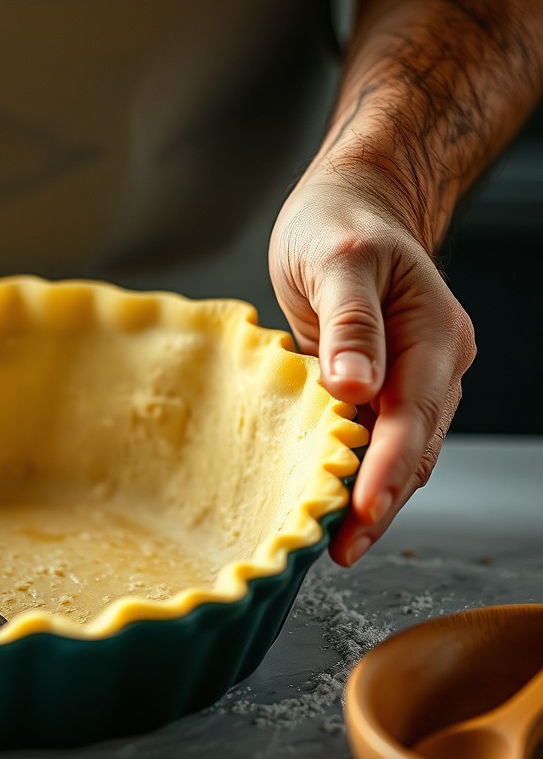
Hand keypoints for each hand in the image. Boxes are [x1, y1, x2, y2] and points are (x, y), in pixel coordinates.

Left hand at [269, 174, 474, 566]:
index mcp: (432, 334)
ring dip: (368, 498)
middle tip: (341, 551)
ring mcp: (406, 380)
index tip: (363, 512)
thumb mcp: (337, 256)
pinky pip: (372, 440)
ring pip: (397, 452)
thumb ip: (348, 319)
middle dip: (380, 503)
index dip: (389, 469)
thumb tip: (354, 387)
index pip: (413, 414)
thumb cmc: (341, 223)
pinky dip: (353, 472)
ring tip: (331, 544)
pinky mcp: (376, 388)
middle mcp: (430, 366)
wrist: (350, 208)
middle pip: (413, 448)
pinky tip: (326, 501)